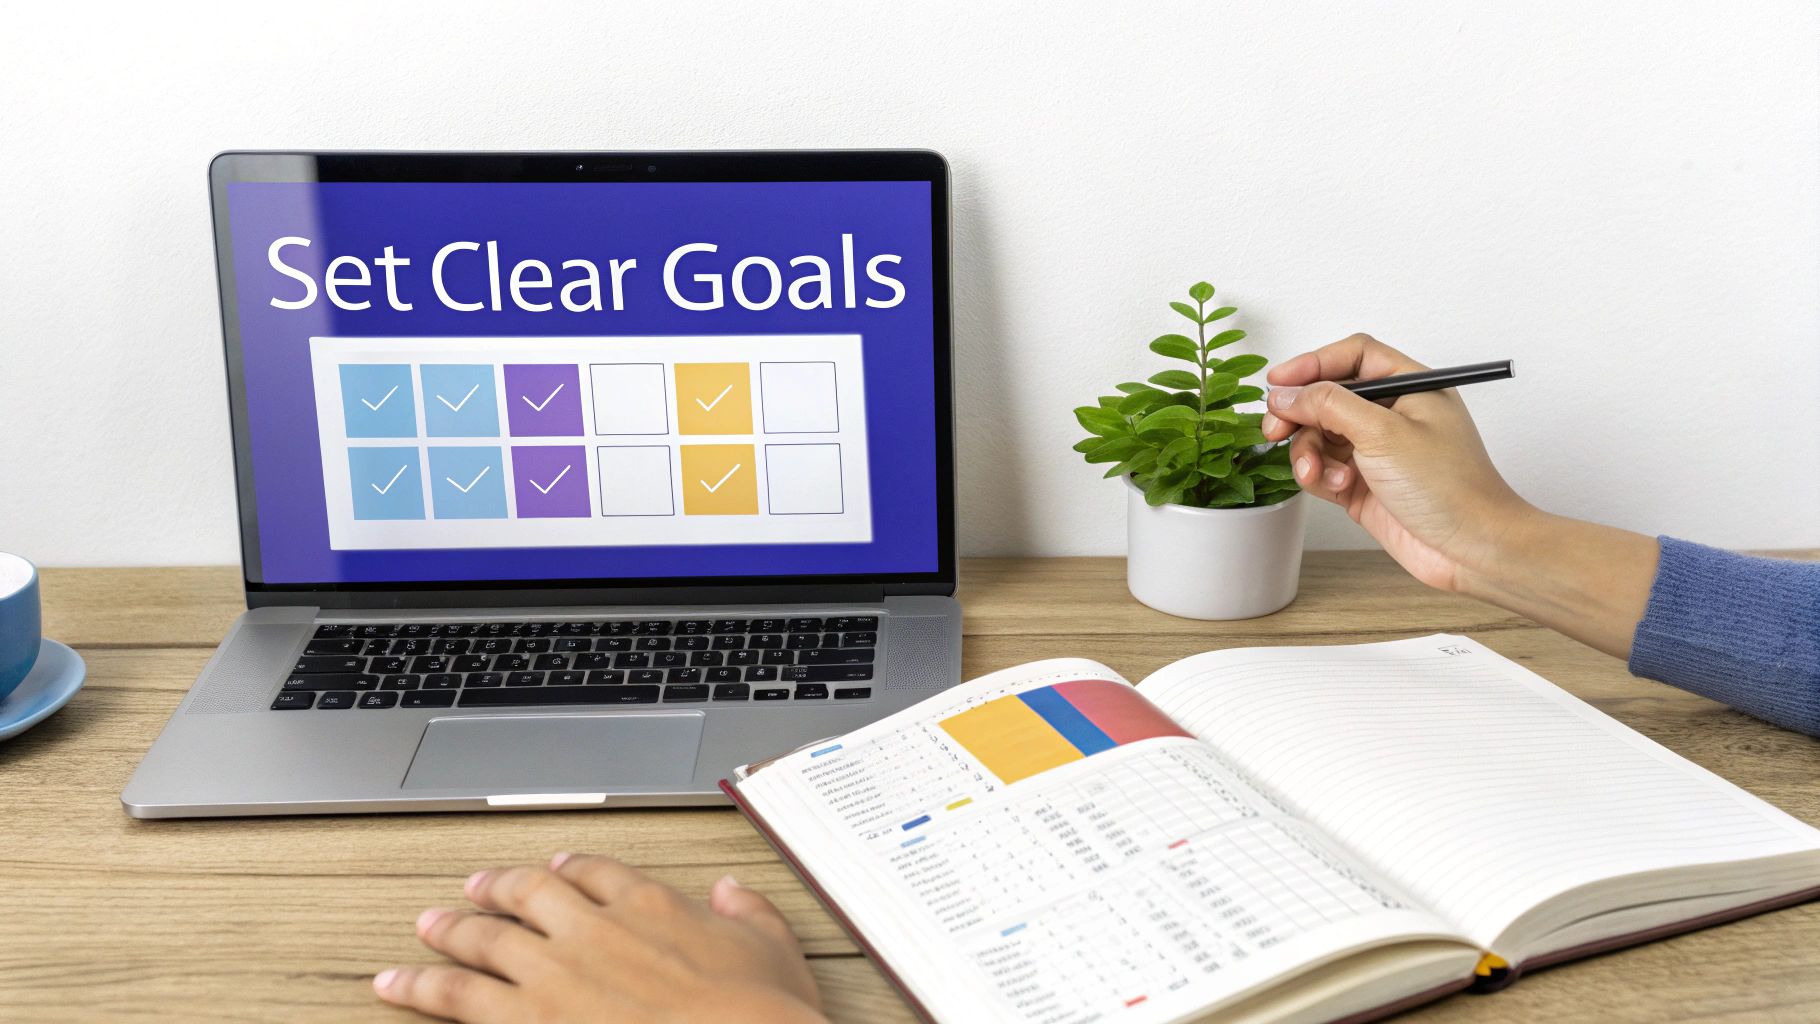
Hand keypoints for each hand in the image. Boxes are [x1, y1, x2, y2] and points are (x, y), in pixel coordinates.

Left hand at [374, 854, 825, 1023]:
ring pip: (483, 940)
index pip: (600, 874)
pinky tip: (398, 986)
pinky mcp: (525, 1022)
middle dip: (497, 890)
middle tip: (474, 889)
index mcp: (651, 907)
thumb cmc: (760, 1016)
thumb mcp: (773, 950)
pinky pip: (458, 998)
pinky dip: (422, 988)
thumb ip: (749, 915)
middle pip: (529, 894)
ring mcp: (554, 977)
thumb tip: (733, 893)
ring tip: (424, 929)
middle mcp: (593, 931)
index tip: (560, 869)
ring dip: (449, 932)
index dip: (573, 869)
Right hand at [1260, 333, 1657, 658]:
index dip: (1313, 364)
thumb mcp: (1385, 433)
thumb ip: (1330, 405)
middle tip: (1275, 428)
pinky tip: (1333, 487)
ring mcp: (1377, 451)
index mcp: (1411, 387)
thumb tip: (1287, 393)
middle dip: (1300, 413)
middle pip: (1328, 396)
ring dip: (1308, 451)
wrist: (1471, 550)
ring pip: (1319, 435)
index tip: (1279, 381)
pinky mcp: (1363, 485)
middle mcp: (1392, 415)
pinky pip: (1323, 468)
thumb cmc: (1452, 489)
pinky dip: (1318, 476)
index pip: (1353, 357)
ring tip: (1316, 472)